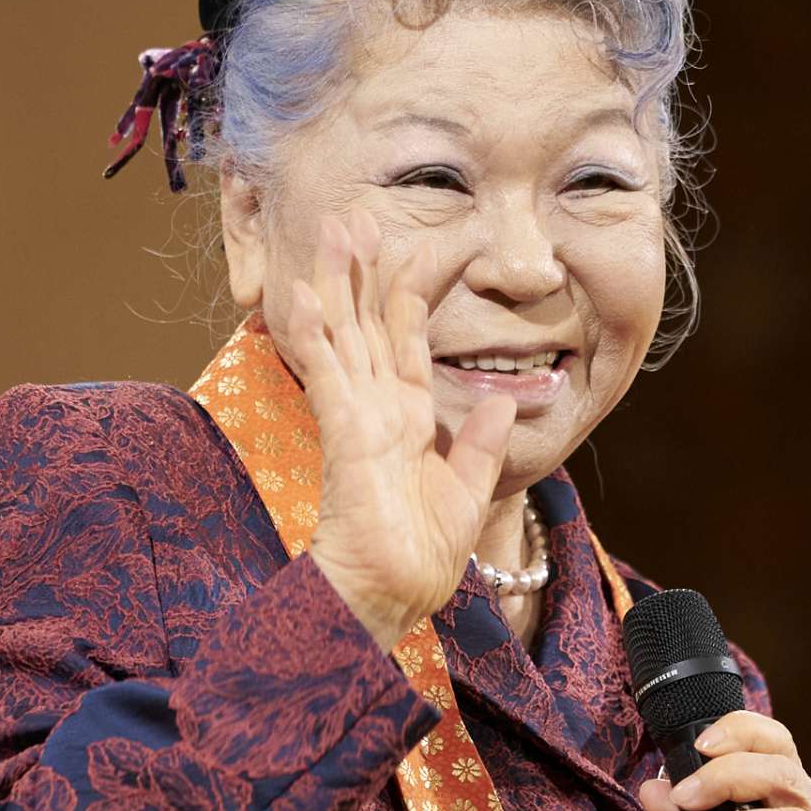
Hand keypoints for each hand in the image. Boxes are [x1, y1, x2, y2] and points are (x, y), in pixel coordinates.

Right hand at [285, 209, 514, 646]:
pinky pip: (327, 374)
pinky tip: (304, 295)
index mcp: (407, 416)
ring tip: (330, 229)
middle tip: (352, 214)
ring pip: (341, 333)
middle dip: (358, 268)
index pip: (408, 338)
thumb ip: (483, 445)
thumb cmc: (421, 555)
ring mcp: (358, 416)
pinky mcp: (345, 434)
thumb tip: (506, 400)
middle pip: (364, 322)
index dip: (414, 290)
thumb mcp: (467, 491)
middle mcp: (378, 407)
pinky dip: (314, 334)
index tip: (430, 242)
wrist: (392, 596)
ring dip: (333, 280)